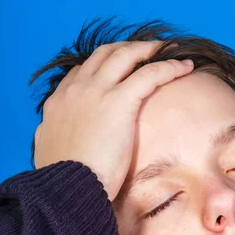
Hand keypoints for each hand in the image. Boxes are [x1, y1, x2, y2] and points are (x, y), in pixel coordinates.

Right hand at [33, 41, 193, 200]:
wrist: (69, 186)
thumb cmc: (64, 179)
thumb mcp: (49, 150)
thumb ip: (54, 137)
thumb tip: (56, 139)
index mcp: (59, 102)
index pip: (82, 72)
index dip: (103, 65)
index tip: (119, 68)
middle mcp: (76, 89)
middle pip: (105, 54)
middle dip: (127, 48)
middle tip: (147, 49)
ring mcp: (97, 91)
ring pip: (126, 55)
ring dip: (149, 49)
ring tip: (169, 49)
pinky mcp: (120, 101)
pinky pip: (150, 73)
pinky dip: (169, 66)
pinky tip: (185, 67)